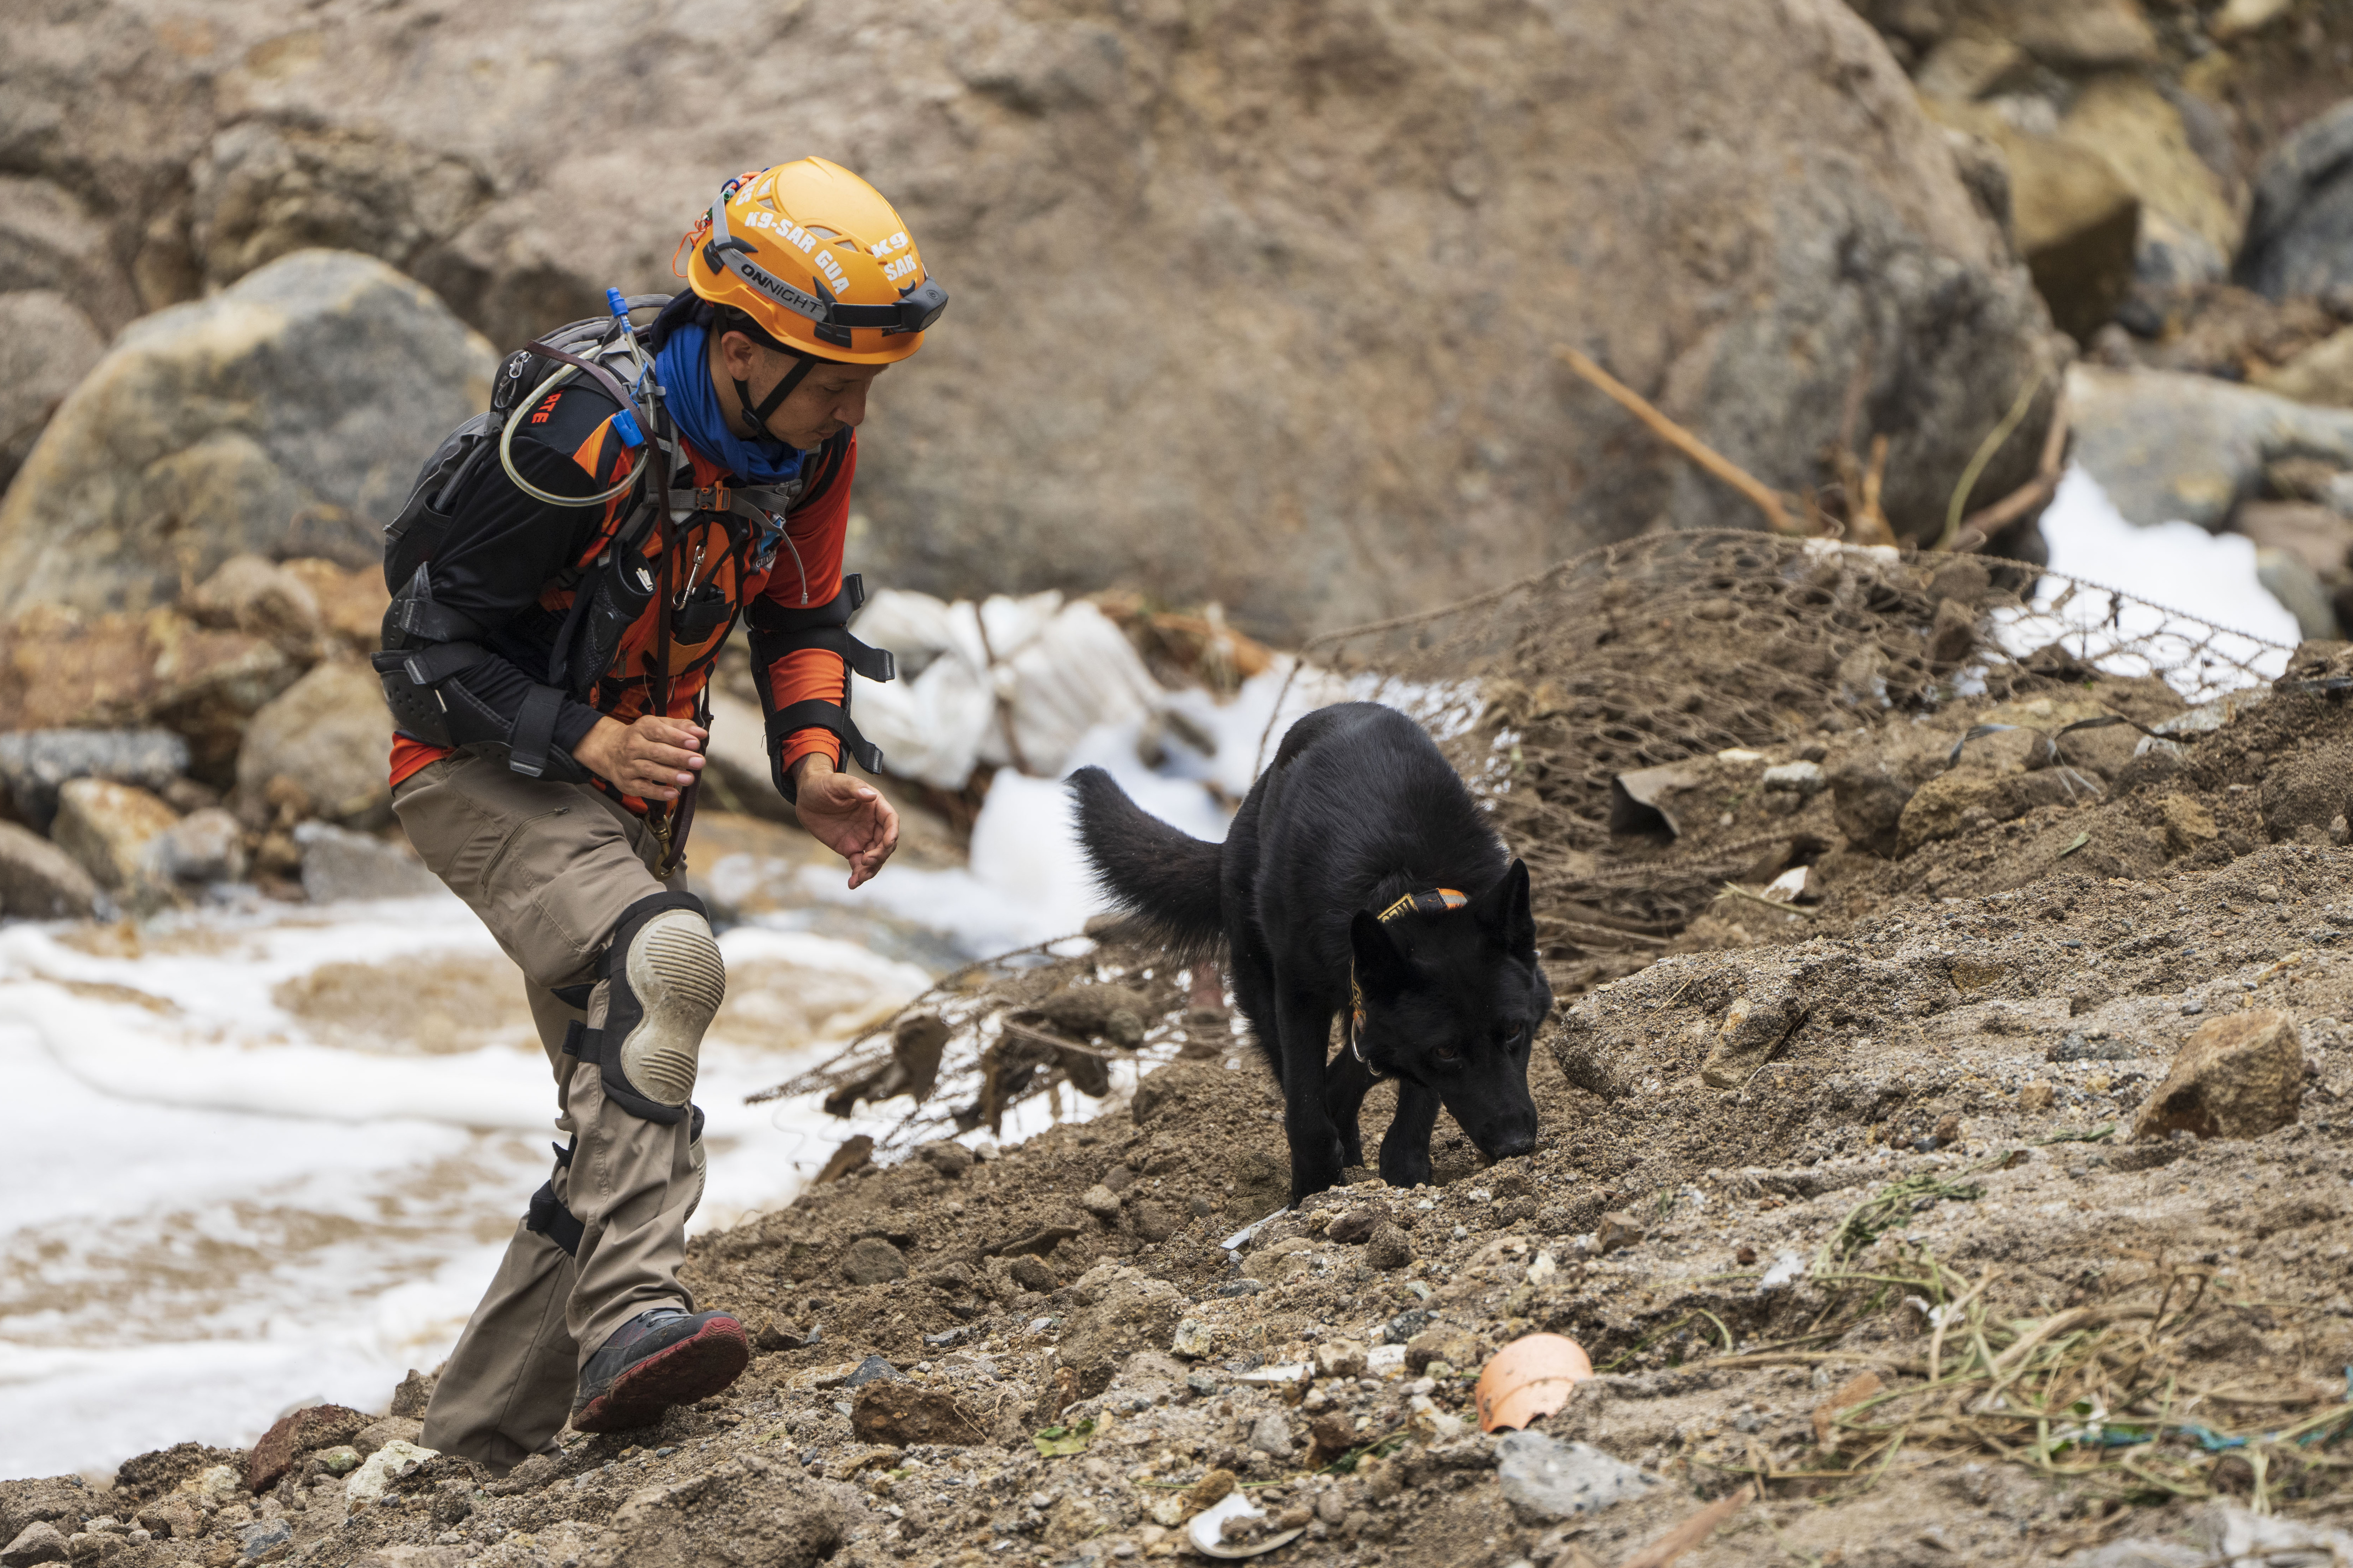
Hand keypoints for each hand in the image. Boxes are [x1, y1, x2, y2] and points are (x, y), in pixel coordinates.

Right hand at [574, 714, 706, 801]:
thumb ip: (681, 727)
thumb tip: (701, 733)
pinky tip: (673, 793)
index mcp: (642, 729)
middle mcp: (633, 746)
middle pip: (656, 752)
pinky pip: (643, 788)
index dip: (677, 737)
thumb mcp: (659, 725)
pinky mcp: (627, 783)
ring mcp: (629, 765)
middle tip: (699, 761)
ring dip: (671, 775)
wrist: (609, 751)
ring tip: (689, 778)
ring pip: (650, 770)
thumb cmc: (643, 738)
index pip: (659, 732)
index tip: (695, 743)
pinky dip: (658, 792)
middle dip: (679, 757)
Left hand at [793, 754, 897, 888]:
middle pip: (885, 843)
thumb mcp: (836, 783)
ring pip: (875, 857)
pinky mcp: (851, 848)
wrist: (806, 797)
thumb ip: (853, 788)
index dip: (892, 833)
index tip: (887, 844)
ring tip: (859, 878)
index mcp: (875, 806)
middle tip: (866, 861)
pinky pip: (859, 864)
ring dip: (871, 869)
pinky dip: (858, 875)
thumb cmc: (823, 784)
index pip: (890, 820)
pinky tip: (852, 884)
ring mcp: (863, 837)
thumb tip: (871, 795)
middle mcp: (873, 823)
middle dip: (880, 854)